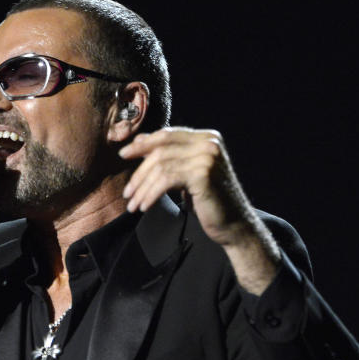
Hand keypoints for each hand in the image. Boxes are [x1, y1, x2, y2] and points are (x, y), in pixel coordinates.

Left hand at [119, 127, 254, 244]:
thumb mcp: (189, 173)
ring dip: (142, 188)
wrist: (234, 224)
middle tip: (127, 191)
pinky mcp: (203, 174)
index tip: (123, 154)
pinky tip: (144, 207)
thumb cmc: (210, 200)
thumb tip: (140, 141)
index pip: (168, 135)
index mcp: (207, 138)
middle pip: (161, 150)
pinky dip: (151, 194)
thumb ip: (171, 156)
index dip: (143, 143)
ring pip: (161, 166)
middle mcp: (209, 143)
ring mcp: (207, 157)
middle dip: (139, 171)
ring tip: (133, 204)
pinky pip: (165, 180)